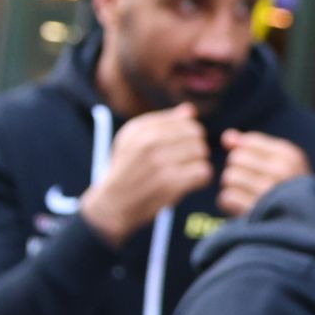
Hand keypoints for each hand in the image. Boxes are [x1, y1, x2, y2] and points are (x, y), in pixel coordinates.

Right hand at [80, 106, 208, 240]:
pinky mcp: (169, 184)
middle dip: (196, 149)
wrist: (112, 203)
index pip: (187, 123)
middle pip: (197, 137)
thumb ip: (163, 122)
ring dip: (199, 164)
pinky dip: (201, 179)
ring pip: (201, 154)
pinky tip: (191, 183)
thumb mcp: (133, 139)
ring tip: (188, 172)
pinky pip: (202, 172)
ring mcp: (159, 163)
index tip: (185, 147)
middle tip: (188, 161)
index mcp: (142, 129)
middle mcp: (149, 143)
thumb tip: (190, 110)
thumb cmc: (126, 169)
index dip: (191, 135)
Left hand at [213, 128, 307, 219]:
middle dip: (238, 169)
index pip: (249, 142)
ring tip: (249, 195)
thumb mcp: (280, 162)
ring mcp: (269, 193)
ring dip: (233, 187)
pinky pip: (226, 198)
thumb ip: (252, 145)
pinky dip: (230, 203)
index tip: (259, 168)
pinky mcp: (255, 212)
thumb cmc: (289, 188)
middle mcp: (282, 171)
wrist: (308, 224)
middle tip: (252, 184)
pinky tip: (243, 207)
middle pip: (236, 158)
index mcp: (290, 155)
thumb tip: (226, 136)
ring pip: (229, 177)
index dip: (246, 154)